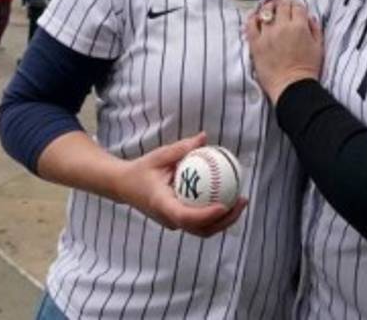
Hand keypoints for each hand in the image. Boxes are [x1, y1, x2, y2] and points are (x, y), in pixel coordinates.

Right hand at [114, 132, 247, 235]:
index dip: (207, 216)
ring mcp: (174, 223)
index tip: (224, 206)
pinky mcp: (178, 221)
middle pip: (201, 230)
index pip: (186, 217)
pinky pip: (200, 222)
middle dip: (225, 221)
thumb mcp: (159, 156)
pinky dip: (216, 215)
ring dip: (224, 220)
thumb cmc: (142, 170)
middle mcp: (169, 219)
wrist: (124, 186)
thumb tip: (204, 137)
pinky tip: (230, 198)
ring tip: (241, 201)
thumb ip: (182, 148)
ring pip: (203, 230)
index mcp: (162, 205)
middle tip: (241, 201)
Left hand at [247, 0, 323, 104]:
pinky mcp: (256, 44)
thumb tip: (310, 17)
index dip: (296, 3)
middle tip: (282, 1)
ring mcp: (267, 35)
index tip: (295, 5)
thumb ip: (315, 29)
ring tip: (270, 6)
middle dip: (283, 1)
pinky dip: (253, 18)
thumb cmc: (308, 69)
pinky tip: (256, 17)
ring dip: (269, 6)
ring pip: (265, 11)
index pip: (297, 6)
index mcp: (299, 27)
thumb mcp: (319, 47)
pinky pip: (251, 25)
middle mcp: (283, 27)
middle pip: (281, 5)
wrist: (292, 86)